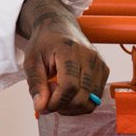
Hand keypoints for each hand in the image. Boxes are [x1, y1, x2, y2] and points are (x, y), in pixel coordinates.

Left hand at [16, 0, 108, 116]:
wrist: (59, 28)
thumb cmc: (44, 43)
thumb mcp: (31, 61)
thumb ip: (36, 84)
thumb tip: (41, 107)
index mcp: (70, 51)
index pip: (69, 86)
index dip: (55, 102)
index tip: (43, 105)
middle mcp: (90, 57)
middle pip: (81, 98)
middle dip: (62, 106)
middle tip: (49, 96)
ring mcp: (100, 65)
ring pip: (90, 102)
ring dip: (72, 107)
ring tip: (58, 93)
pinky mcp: (104, 71)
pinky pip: (95, 99)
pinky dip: (80, 103)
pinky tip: (69, 93)